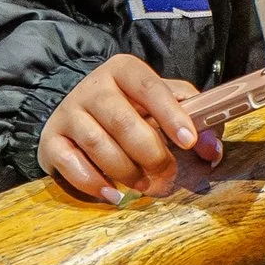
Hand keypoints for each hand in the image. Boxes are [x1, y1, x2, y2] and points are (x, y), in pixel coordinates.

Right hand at [36, 54, 221, 204]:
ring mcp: (69, 113)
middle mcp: (94, 87)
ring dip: (126, 171)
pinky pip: (72, 165)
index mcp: (124, 70)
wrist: (74, 112)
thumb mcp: (157, 101)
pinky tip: (113, 194)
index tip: (190, 141)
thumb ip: (189, 116)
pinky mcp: (51, 141)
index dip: (171, 114)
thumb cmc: (127, 108)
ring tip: (143, 185)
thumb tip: (212, 148)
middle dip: (150, 153)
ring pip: (99, 145)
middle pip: (123, 121)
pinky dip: (95, 184)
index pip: (149, 87)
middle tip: (166, 173)